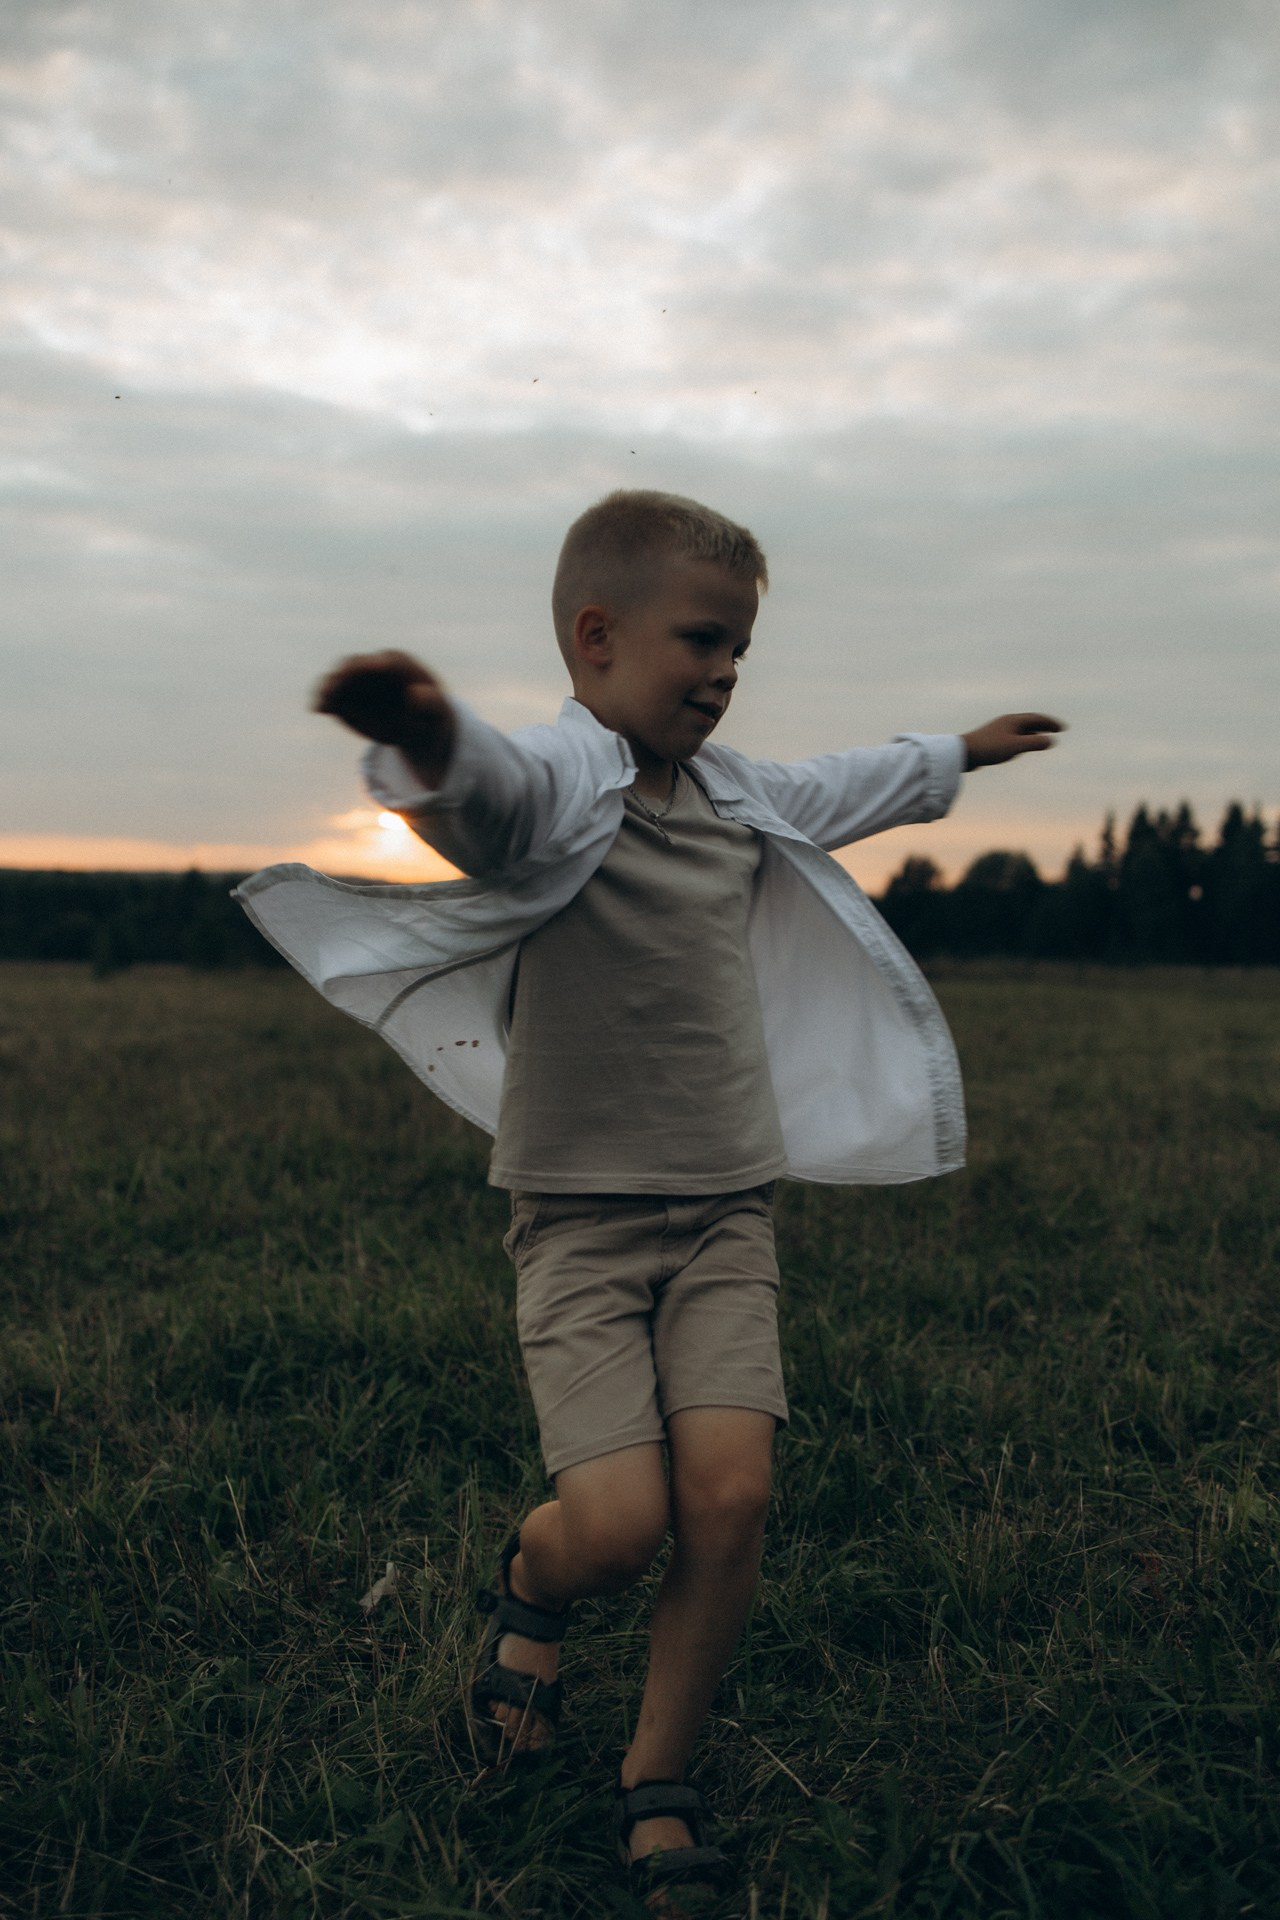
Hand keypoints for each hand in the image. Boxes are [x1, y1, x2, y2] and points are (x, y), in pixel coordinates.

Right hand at [314, 650, 456, 787]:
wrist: (416, 730)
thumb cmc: (431, 719)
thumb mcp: (437, 714)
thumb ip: (431, 702)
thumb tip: (417, 692)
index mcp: (400, 664)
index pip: (387, 661)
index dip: (375, 665)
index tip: (369, 670)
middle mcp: (373, 667)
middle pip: (355, 665)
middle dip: (344, 676)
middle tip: (334, 691)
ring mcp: (357, 681)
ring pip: (337, 678)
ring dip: (328, 688)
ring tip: (322, 704)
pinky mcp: (345, 697)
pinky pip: (331, 695)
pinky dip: (323, 700)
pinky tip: (318, 710)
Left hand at [962, 713, 1064, 770]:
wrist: (962, 753)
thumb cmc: (989, 748)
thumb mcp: (1016, 746)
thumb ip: (1034, 743)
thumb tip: (1051, 741)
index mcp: (1013, 720)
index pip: (1037, 718)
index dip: (1052, 723)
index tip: (1063, 728)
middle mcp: (1006, 722)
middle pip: (1029, 721)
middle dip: (1044, 725)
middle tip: (1057, 730)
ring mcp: (998, 730)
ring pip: (1020, 729)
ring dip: (1033, 731)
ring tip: (1042, 737)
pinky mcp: (991, 740)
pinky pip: (1012, 736)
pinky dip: (1022, 739)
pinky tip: (1020, 748)